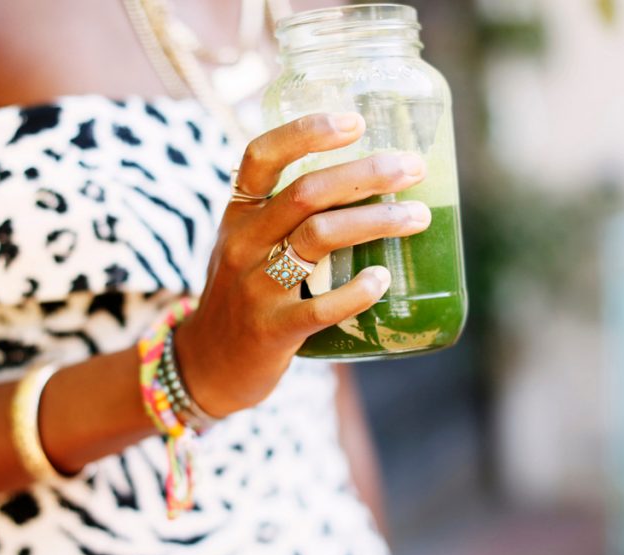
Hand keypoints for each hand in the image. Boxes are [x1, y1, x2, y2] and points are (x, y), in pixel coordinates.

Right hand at [174, 113, 430, 417]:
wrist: (205, 366)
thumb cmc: (242, 297)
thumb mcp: (247, 246)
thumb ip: (287, 216)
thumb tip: (372, 184)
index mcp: (238, 215)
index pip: (261, 156)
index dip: (307, 131)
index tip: (356, 119)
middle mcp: (243, 243)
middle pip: (306, 192)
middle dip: (365, 173)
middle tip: (412, 167)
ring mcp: (256, 287)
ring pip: (319, 238)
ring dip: (376, 221)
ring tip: (418, 216)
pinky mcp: (273, 330)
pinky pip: (320, 306)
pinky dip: (357, 291)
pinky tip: (382, 279)